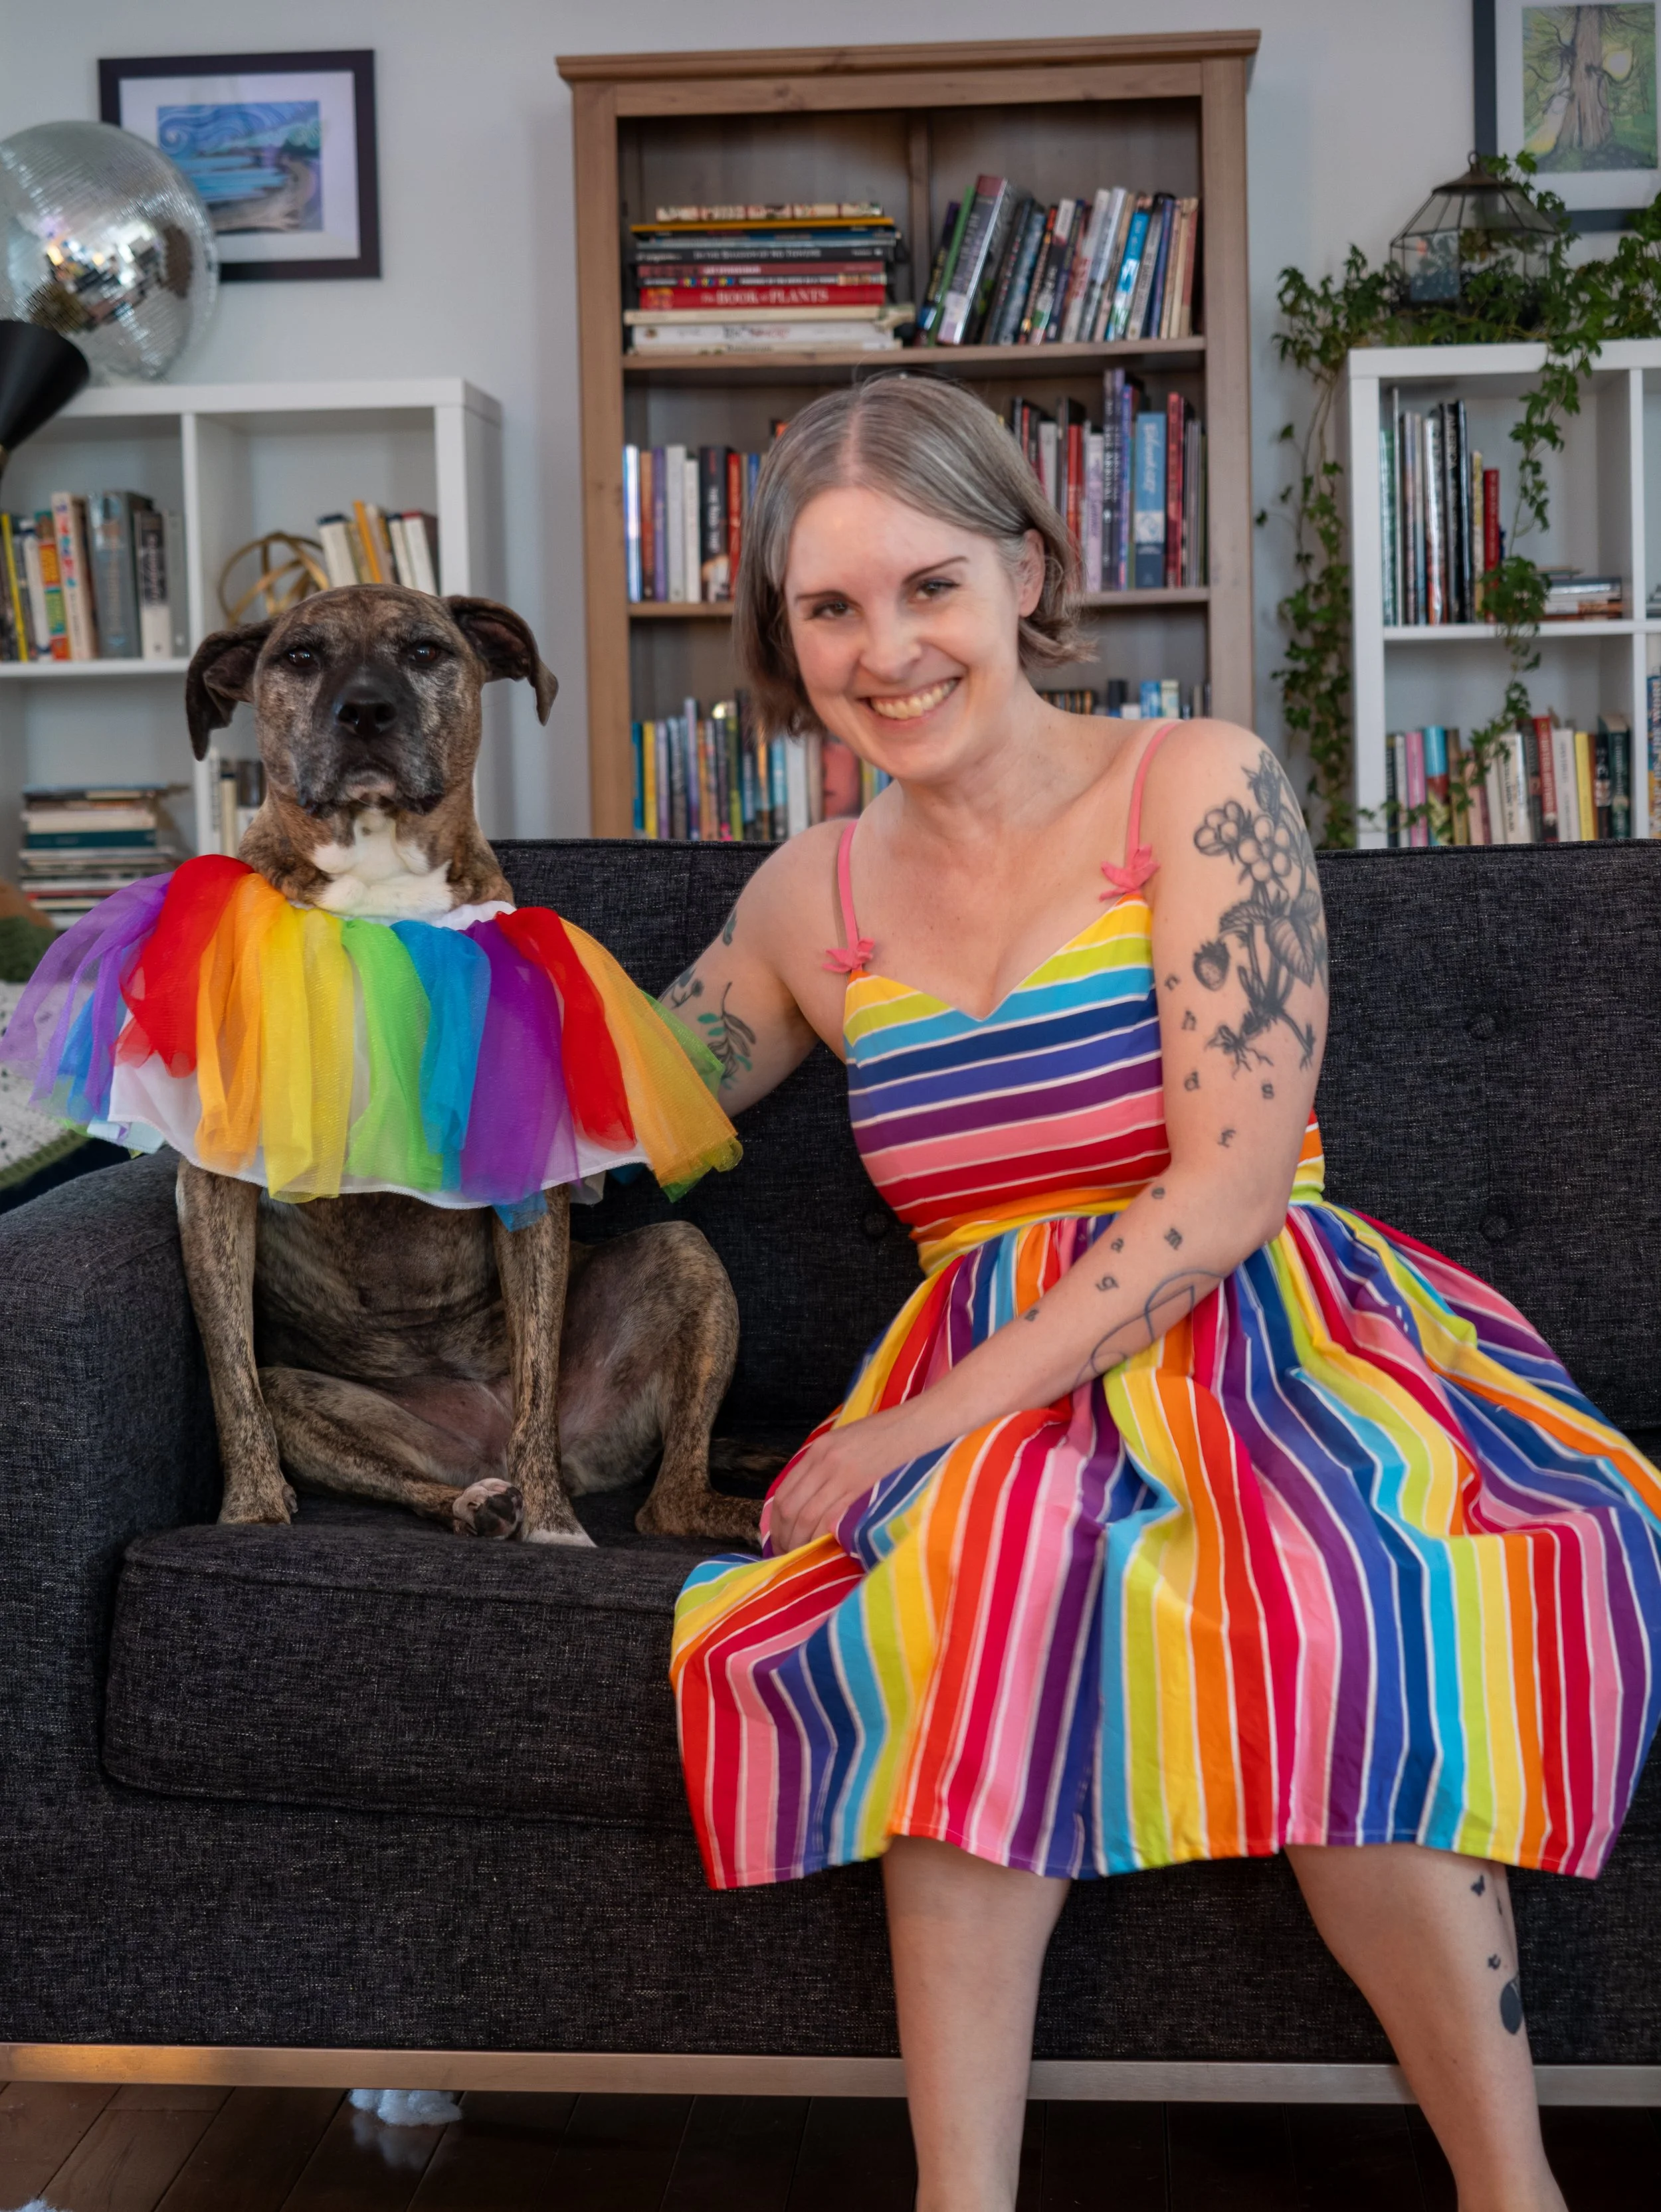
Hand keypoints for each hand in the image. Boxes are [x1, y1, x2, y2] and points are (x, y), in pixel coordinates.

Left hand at [766, 1407, 927, 1553]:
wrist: (914, 1427)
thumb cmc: (881, 1434)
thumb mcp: (842, 1440)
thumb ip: (821, 1465)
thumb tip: (804, 1498)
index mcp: (817, 1449)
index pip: (784, 1492)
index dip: (775, 1520)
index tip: (778, 1536)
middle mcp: (824, 1462)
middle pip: (791, 1508)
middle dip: (784, 1535)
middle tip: (786, 1551)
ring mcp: (843, 1475)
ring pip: (808, 1516)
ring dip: (800, 1540)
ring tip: (801, 1554)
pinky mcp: (862, 1487)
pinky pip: (833, 1518)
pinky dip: (822, 1536)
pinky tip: (821, 1546)